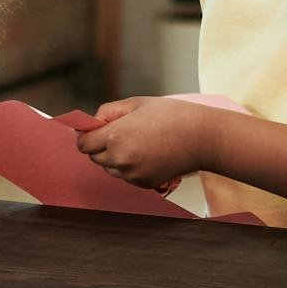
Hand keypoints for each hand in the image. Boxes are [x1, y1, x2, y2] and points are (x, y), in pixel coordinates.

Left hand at [77, 96, 213, 190]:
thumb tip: (93, 122)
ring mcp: (133, 175)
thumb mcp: (136, 103)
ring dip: (115, 157)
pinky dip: (130, 166)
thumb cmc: (172, 115)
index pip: (84, 144)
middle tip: (120, 132)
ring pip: (110, 169)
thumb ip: (109, 112)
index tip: (95, 129)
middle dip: (100, 145)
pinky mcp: (145, 184)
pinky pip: (127, 176)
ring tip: (137, 141)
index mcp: (115, 137)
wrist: (202, 137)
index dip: (87, 135)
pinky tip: (147, 152)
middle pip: (95, 158)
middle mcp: (121, 159)